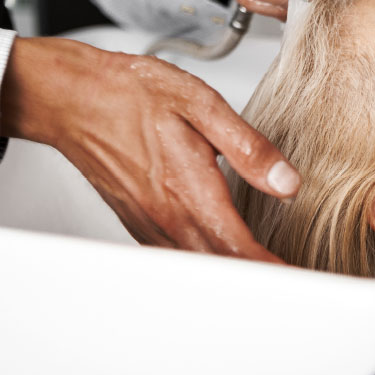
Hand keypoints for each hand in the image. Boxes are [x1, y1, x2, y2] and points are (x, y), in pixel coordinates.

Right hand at [0, 37, 299, 261]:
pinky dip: (206, 264)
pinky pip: (177, 258)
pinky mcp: (139, 224)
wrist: (72, 96)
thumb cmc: (130, 95)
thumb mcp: (200, 104)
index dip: (274, 272)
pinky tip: (223, 254)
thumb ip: (247, 147)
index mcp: (190, 193)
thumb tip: (287, 182)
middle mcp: (168, 219)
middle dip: (261, 279)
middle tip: (294, 277)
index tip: (301, 277)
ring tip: (267, 271)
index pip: (241, 252)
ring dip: (233, 275)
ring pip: (198, 269)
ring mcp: (151, 227)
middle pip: (222, 270)